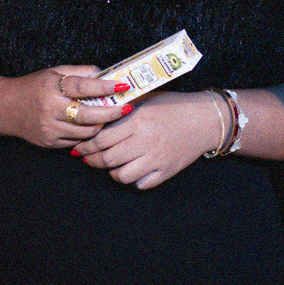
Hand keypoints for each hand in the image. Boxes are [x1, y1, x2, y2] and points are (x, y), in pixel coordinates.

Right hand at [0, 66, 126, 149]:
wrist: (6, 108)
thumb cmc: (33, 87)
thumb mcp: (54, 72)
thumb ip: (79, 72)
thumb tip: (103, 73)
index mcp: (52, 88)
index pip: (83, 87)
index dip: (105, 87)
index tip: (123, 86)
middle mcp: (50, 110)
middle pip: (88, 115)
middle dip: (112, 113)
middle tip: (127, 108)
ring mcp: (50, 129)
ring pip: (86, 132)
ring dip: (101, 124)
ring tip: (110, 116)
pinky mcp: (50, 143)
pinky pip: (76, 142)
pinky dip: (87, 135)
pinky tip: (92, 126)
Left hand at [73, 90, 225, 189]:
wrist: (204, 119)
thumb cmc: (173, 105)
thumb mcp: (146, 100)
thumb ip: (122, 108)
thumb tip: (95, 113)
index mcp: (137, 121)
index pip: (101, 139)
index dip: (86, 145)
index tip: (79, 146)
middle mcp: (145, 142)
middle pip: (107, 159)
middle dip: (92, 160)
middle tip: (87, 157)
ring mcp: (156, 159)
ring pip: (121, 176)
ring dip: (111, 172)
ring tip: (110, 165)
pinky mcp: (166, 171)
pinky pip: (140, 184)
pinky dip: (132, 180)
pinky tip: (131, 170)